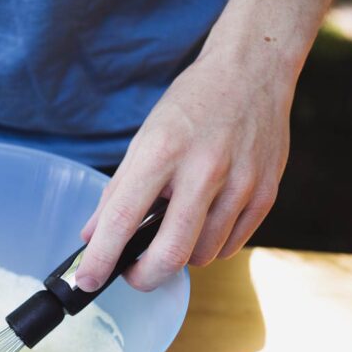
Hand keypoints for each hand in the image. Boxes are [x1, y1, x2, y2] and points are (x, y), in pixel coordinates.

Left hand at [75, 46, 292, 291]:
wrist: (252, 71)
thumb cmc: (191, 106)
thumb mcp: (145, 138)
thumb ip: (118, 190)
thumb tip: (93, 237)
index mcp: (163, 152)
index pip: (124, 219)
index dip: (101, 258)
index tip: (85, 280)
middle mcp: (204, 170)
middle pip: (171, 254)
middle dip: (144, 277)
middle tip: (132, 273)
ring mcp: (240, 184)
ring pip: (202, 256)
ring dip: (180, 257)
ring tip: (173, 230)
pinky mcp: (266, 194)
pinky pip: (230, 246)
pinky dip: (209, 245)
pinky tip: (203, 221)